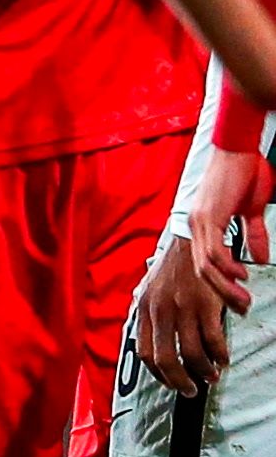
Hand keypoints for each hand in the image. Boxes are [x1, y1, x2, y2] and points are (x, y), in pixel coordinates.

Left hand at [135, 231, 233, 395]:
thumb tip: (146, 337)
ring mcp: (183, 308)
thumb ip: (147, 312)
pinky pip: (213, 339)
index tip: (169, 381)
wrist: (190, 239)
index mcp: (143, 309)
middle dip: (178, 381)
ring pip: (191, 353)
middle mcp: (160, 311)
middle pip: (166, 359)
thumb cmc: (170, 266)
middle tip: (190, 390)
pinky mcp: (206, 304)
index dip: (157, 373)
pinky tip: (223, 359)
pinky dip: (219, 354)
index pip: (144, 353)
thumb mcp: (149, 288)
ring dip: (203, 371)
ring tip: (210, 376)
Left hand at [188, 145, 274, 311]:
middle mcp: (196, 224)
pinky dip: (226, 266)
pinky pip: (214, 249)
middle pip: (202, 270)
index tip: (236, 299)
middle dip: (221, 292)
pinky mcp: (209, 215)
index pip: (205, 263)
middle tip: (241, 308)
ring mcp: (200, 221)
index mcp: (203, 225)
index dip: (219, 284)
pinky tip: (240, 275)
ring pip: (206, 264)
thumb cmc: (245, 173)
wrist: (240, 148)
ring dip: (225, 285)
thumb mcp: (250, 211)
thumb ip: (253, 234)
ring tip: (242, 299)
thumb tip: (260, 257)